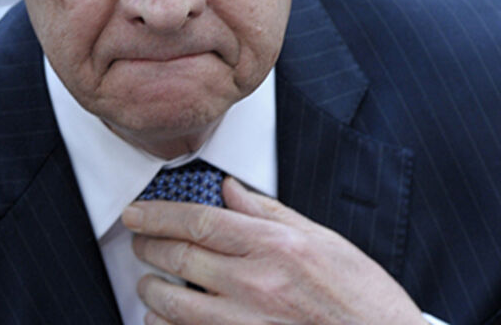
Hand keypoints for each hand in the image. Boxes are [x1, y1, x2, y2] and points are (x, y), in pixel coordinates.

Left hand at [122, 177, 422, 324]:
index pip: (199, 221)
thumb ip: (271, 214)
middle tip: (138, 239)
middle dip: (148, 246)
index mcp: (276, 247)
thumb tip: (229, 190)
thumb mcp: (325, 241)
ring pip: (173, 305)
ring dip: (150, 291)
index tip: (137, 213)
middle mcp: (256, 285)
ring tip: (148, 283)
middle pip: (180, 258)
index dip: (158, 214)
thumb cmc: (363, 299)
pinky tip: (163, 322)